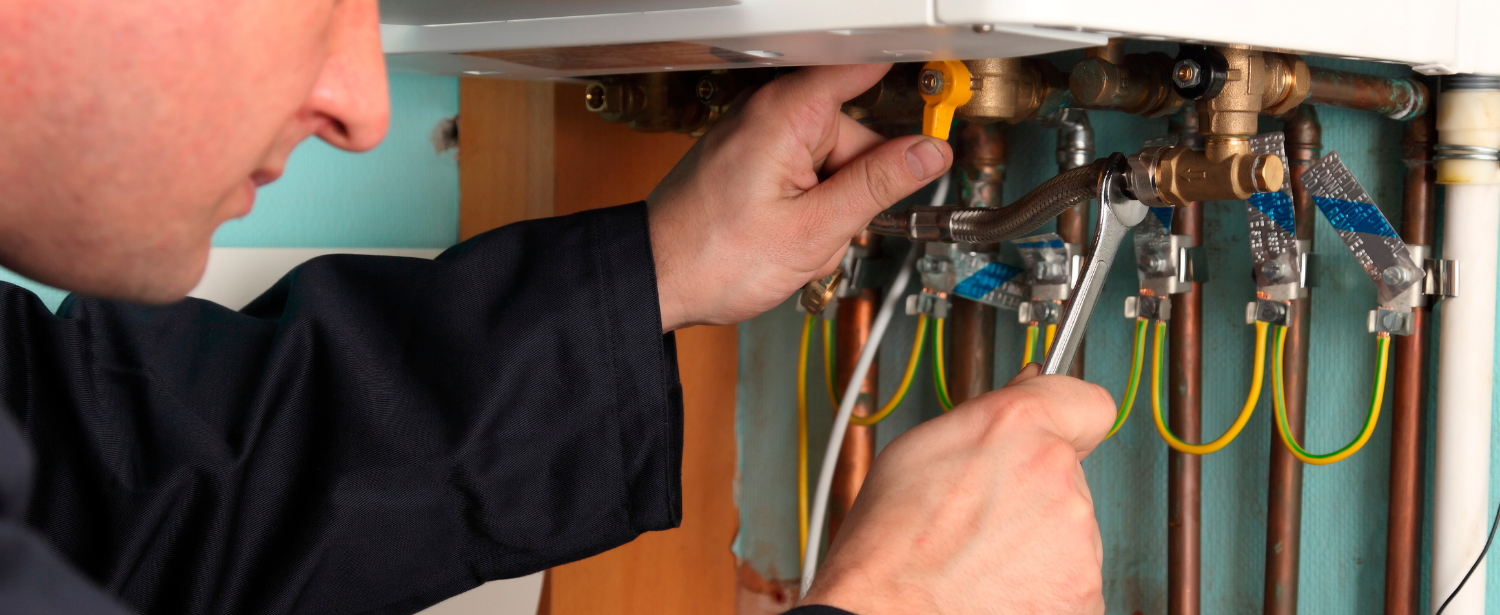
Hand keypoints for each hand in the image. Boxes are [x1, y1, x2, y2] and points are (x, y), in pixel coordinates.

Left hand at [647, 64, 951, 331]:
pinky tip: (785, 239)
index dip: (907, 80)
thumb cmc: (713, 258)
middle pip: (852, 134)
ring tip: (798, 240)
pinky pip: (803, 178)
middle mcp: (769, 115)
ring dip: (829, 208)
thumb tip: (929, 154)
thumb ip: (878, 185)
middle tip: (833, 226)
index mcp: (785, 114)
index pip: (861, 69)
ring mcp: (758, 139)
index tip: (941, 95)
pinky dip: (805, 210)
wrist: (657, 282)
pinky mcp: (750, 163)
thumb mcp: (814, 229)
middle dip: (855, 185)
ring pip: (830, 165)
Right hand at [801, 365, 1115, 613]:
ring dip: (1035, 540)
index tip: (1058, 430)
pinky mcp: (1084, 591)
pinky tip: (996, 586)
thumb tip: (1020, 396)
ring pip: (1068, 528)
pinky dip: (1042, 584)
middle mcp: (1057, 474)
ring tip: (980, 557)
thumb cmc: (888, 546)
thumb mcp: (917, 450)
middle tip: (980, 515)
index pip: (1087, 403)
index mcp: (1016, 426)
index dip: (1068, 418)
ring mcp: (1078, 538)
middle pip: (1067, 474)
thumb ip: (986, 418)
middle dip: (1031, 489)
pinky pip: (1071, 577)